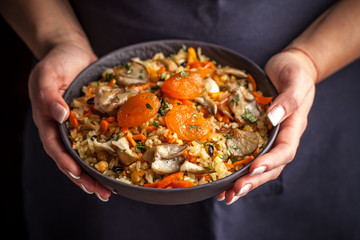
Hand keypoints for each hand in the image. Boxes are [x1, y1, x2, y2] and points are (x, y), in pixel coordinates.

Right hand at [28, 42, 111, 200]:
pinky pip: (104, 139)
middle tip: (102, 193)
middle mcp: (64, 129)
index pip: (56, 148)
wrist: (72, 52)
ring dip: (99, 173)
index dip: (66, 163)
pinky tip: (123, 163)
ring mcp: (81, 126)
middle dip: (86, 179)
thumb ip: (49, 96)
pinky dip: (111, 152)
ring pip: (89, 154)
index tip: (79, 175)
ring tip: (112, 189)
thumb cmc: (56, 62)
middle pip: (73, 159)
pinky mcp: (96, 121)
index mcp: (49, 122)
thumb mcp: (47, 76)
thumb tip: (60, 115)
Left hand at [217, 49, 316, 203]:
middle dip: (254, 180)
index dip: (271, 161)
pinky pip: (247, 156)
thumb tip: (273, 119)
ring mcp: (268, 138)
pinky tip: (222, 181)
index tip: (254, 168)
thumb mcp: (295, 81)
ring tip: (226, 196)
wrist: (288, 68)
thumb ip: (288, 100)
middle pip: (271, 166)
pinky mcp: (256, 135)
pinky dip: (236, 170)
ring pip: (259, 167)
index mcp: (293, 127)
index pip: (285, 150)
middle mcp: (280, 137)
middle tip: (235, 191)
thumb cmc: (293, 72)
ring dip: (244, 182)